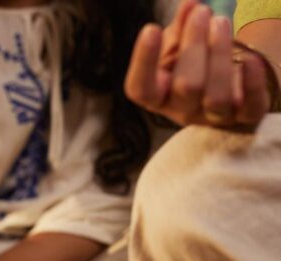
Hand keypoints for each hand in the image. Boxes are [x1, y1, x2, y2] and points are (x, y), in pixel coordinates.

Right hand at [126, 0, 271, 128]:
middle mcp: (182, 111)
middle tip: (202, 13)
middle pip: (187, 87)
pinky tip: (250, 59)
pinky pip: (251, 106)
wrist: (222, 83)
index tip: (151, 28)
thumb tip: (191, 4)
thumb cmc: (192, 62)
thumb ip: (181, 26)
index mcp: (157, 96)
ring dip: (221, 54)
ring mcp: (213, 116)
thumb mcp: (179, 45)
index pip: (141, 89)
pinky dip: (253, 82)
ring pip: (217, 97)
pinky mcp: (243, 116)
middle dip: (195, 45)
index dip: (144, 61)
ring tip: (221, 22)